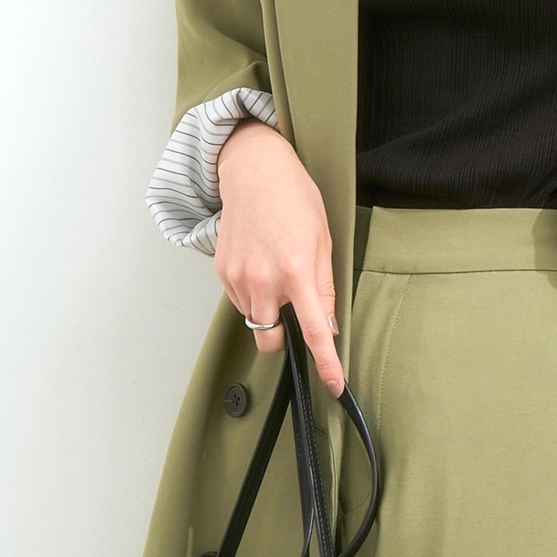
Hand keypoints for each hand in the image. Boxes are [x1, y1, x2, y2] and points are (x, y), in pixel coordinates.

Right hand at [213, 119, 344, 394]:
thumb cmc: (295, 199)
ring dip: (269, 310)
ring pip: (255, 321)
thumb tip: (327, 325)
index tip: (334, 385)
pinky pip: (240, 301)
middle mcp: (264, 279)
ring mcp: (238, 278)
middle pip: (272, 339)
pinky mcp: (222, 273)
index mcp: (296, 270)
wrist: (254, 172)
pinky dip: (253, 295)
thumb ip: (325, 286)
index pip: (314, 330)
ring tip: (278, 271)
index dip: (326, 362)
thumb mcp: (323, 240)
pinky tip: (261, 265)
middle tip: (295, 306)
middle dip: (284, 335)